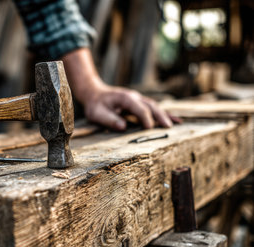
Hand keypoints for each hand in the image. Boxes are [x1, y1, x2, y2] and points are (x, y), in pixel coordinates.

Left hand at [61, 48, 176, 130]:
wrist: (94, 93)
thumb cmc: (95, 105)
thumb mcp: (97, 113)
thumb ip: (109, 120)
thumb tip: (123, 126)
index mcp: (125, 98)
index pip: (139, 108)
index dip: (145, 118)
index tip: (149, 128)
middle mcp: (134, 97)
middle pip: (151, 106)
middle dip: (160, 116)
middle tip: (168, 127)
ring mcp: (138, 99)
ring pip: (155, 106)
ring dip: (165, 115)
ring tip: (177, 124)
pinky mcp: (139, 104)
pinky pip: (153, 108)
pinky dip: (164, 114)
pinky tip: (175, 120)